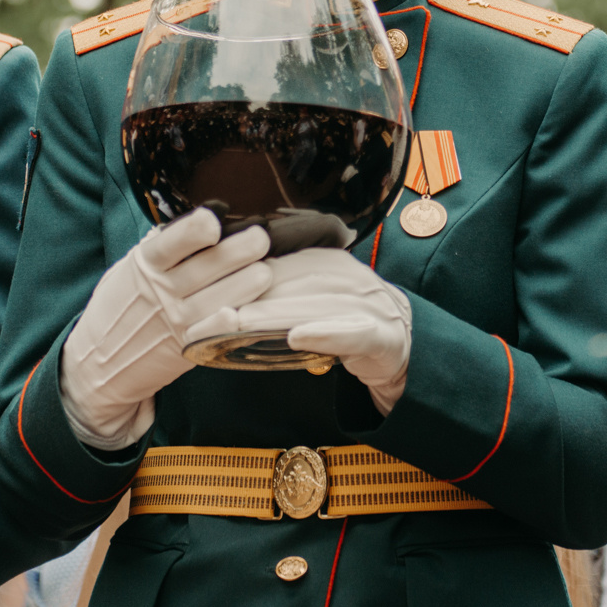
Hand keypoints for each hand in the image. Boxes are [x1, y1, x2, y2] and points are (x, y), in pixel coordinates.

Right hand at [60, 208, 273, 447]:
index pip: (171, 243)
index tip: (215, 219)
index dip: (195, 230)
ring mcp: (178, 322)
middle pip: (207, 268)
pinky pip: (217, 333)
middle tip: (261, 236)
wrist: (98, 361)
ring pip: (221, 299)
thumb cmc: (121, 303)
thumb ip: (163, 248)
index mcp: (146, 264)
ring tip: (267, 269)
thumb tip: (205, 220)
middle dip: (239, 251)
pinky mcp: (190, 348)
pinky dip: (234, 322)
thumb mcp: (130, 268)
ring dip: (249, 283)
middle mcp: (162, 292)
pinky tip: (251, 312)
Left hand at [207, 247, 414, 413]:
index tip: (198, 296)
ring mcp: (366, 304)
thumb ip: (279, 290)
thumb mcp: (313, 298)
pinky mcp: (382, 335)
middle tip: (199, 319)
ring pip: (312, 306)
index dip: (234, 281)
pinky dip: (325, 332)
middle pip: (288, 286)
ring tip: (235, 325)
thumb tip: (221, 288)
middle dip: (241, 302)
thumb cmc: (349, 321)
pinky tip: (298, 337)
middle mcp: (345, 277)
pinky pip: (352, 332)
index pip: (273, 266)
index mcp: (325, 262)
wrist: (408, 344)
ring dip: (272, 317)